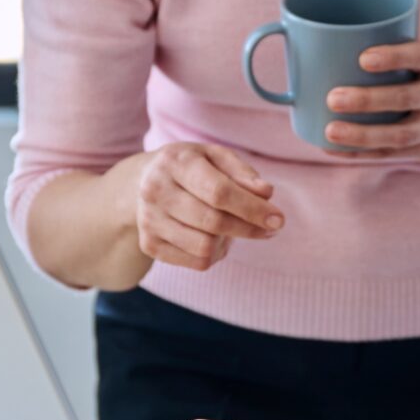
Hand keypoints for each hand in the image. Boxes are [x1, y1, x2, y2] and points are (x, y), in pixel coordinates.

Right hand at [131, 142, 282, 270]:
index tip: (278, 219)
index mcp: (175, 162)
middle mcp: (155, 191)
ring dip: (229, 241)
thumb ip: (243, 173)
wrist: (141, 182)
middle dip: (249, 228)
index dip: (252, 209)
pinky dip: (215, 253)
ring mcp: (149, 220)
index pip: (218, 192)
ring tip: (231, 226)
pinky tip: (213, 237)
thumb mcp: (215, 156)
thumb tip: (266, 194)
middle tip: (270, 228)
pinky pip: (197, 262)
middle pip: (213, 222)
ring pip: (205, 247)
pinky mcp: (149, 245)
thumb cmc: (190, 167)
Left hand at [322, 40, 419, 157]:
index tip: (363, 58)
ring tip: (331, 130)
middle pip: (406, 98)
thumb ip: (399, 53)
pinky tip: (335, 149)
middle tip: (333, 97)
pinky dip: (362, 153)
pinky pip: (393, 154)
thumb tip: (333, 47)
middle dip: (368, 100)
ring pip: (399, 134)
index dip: (393, 57)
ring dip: (363, 134)